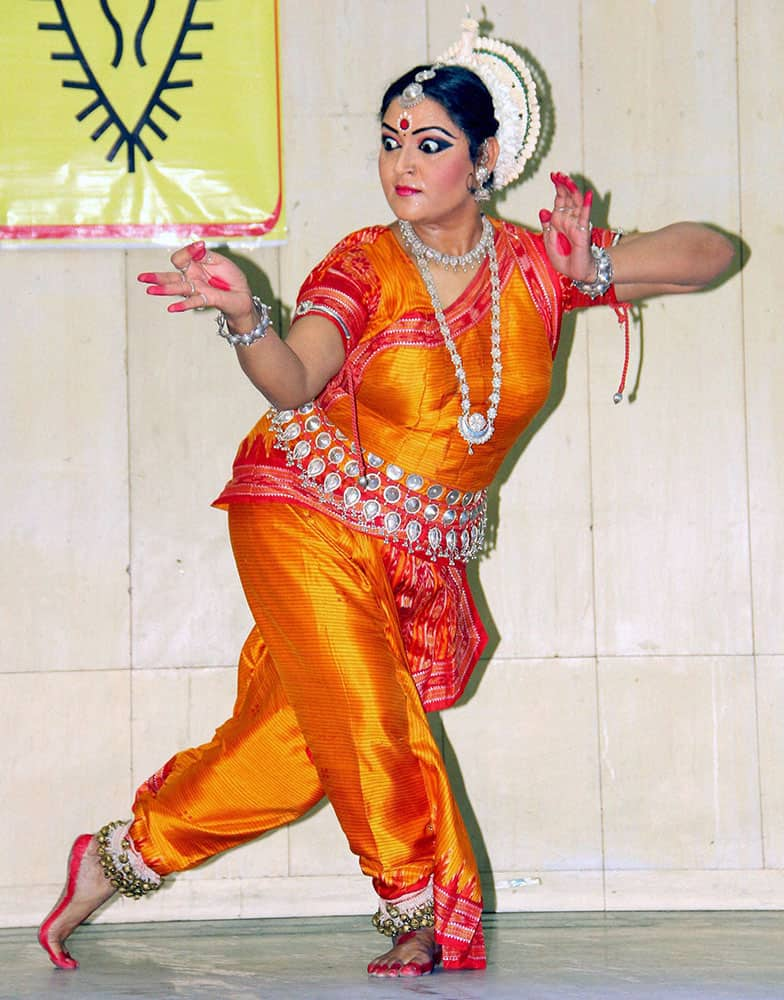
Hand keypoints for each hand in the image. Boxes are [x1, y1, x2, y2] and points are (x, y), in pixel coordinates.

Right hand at [137, 241, 255, 329]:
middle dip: (156, 277)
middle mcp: (192, 278)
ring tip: (150, 291)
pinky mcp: (207, 299)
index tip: (199, 247)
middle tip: (142, 277)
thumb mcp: (220, 261)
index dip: (187, 251)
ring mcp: (197, 289)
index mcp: (193, 265)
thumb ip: (206, 255)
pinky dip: (183, 305)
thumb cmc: (231, 278)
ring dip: (164, 289)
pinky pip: (193, 302)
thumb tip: (197, 245)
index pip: (181, 257)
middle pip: (171, 276)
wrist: (243, 296)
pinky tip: (171, 308)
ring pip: (178, 288)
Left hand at [539, 172, 594, 280]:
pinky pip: (585, 217)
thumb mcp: (548, 242)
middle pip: (567, 198)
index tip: (553, 175)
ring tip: (567, 179)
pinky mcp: (583, 231)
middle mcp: (568, 219)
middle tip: (558, 174)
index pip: (559, 199)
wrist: (575, 272)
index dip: (557, 187)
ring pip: (576, 203)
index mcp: (559, 221)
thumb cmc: (563, 258)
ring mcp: (576, 224)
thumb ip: (546, 226)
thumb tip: (543, 210)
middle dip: (563, 185)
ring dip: (572, 191)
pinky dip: (586, 206)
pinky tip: (588, 195)